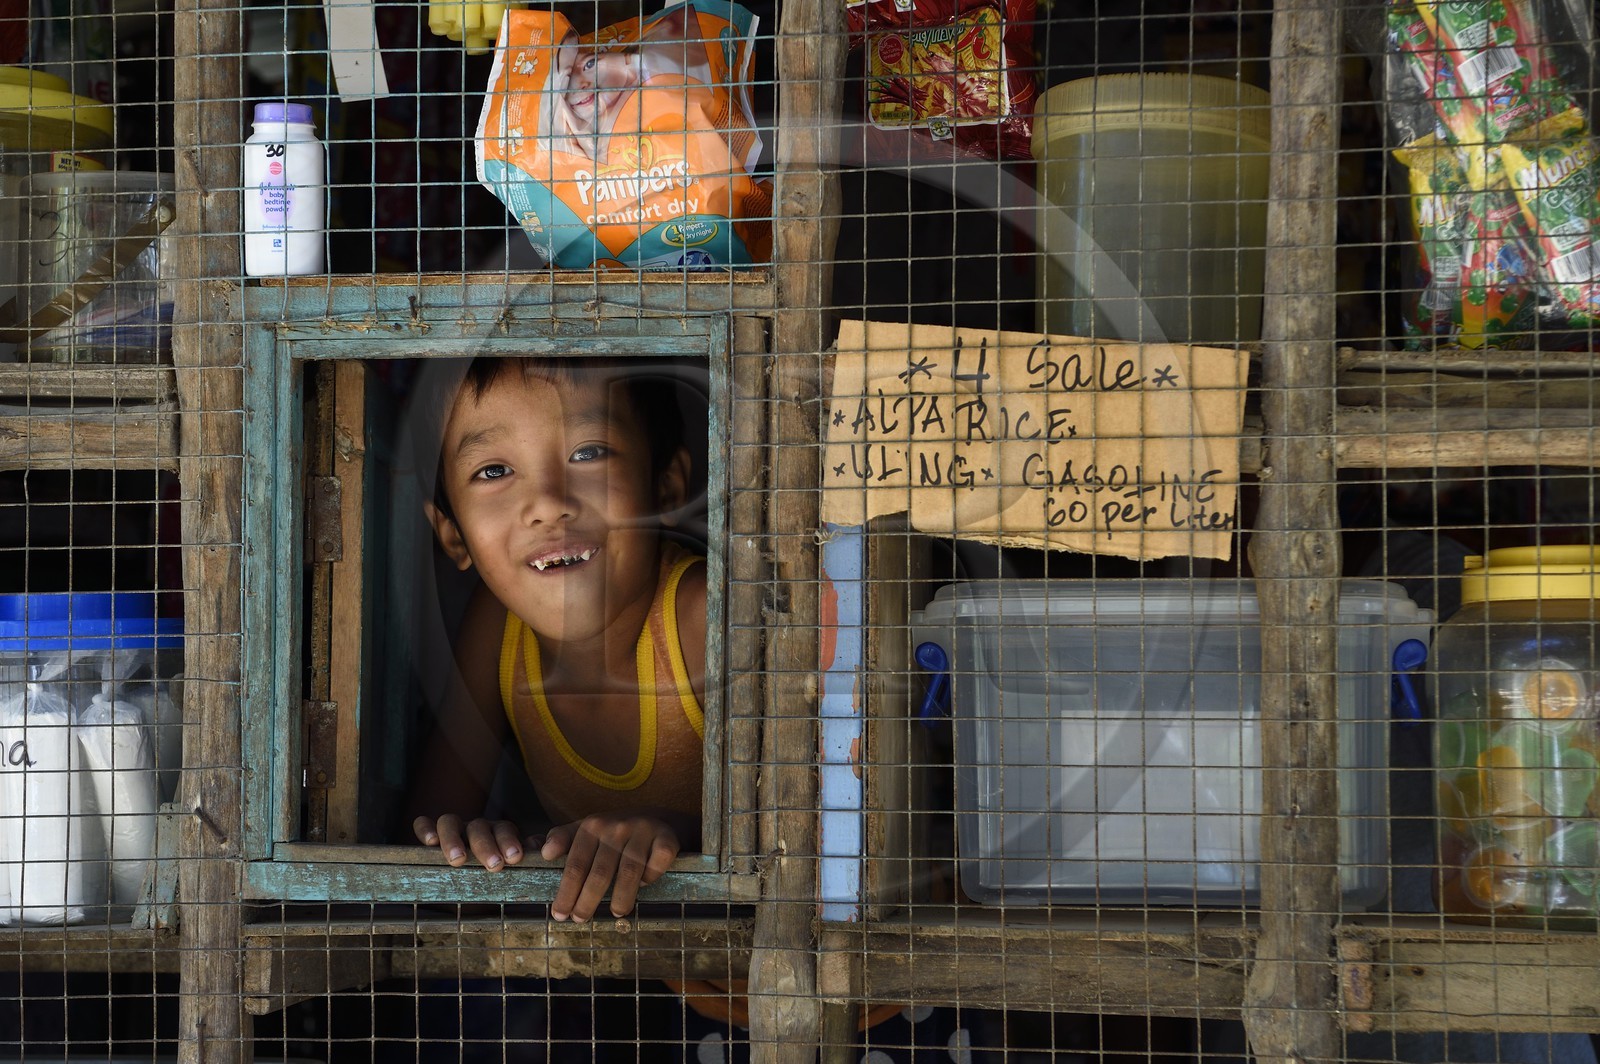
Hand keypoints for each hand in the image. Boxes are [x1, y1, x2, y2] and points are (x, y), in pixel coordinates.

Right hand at [414, 813, 528, 870]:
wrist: (481, 876)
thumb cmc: (502, 868)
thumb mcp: (519, 862)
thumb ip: (530, 851)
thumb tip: (539, 847)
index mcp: (499, 831)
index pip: (504, 829)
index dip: (509, 842)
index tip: (514, 858)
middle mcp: (477, 826)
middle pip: (478, 827)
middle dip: (485, 846)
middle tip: (494, 866)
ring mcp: (455, 829)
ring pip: (450, 822)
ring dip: (454, 840)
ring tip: (458, 860)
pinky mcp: (434, 835)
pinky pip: (425, 824)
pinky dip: (425, 829)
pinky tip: (429, 842)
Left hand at [538, 812, 679, 921]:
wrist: (656, 818)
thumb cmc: (613, 832)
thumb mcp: (585, 830)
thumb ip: (561, 839)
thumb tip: (542, 852)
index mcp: (592, 825)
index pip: (576, 865)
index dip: (566, 892)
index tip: (559, 914)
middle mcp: (616, 826)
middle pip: (600, 873)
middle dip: (587, 901)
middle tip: (580, 920)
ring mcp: (643, 830)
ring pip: (630, 872)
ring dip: (622, 898)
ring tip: (616, 913)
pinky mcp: (666, 838)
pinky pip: (657, 864)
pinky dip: (650, 877)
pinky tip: (644, 885)